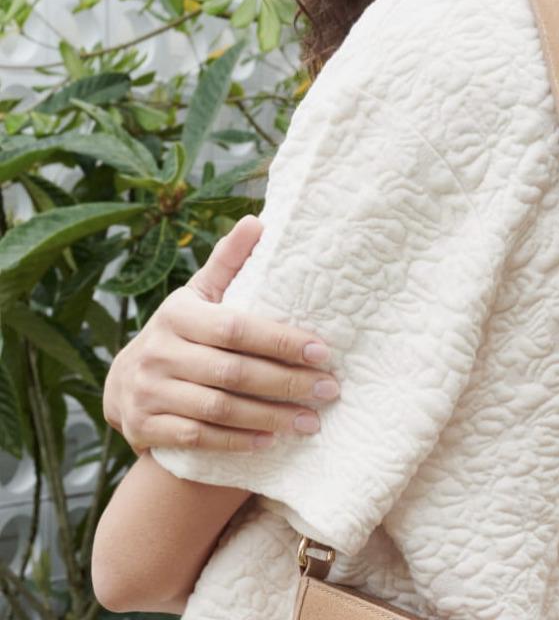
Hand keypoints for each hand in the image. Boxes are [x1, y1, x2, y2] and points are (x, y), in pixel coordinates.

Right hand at [102, 214, 338, 454]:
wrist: (126, 383)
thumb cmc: (183, 331)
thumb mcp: (200, 293)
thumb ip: (229, 261)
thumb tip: (257, 221)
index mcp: (178, 314)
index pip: (236, 328)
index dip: (280, 340)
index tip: (322, 351)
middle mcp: (159, 352)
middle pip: (232, 372)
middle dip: (286, 383)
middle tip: (328, 390)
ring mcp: (150, 392)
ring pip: (219, 409)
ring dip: (270, 417)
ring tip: (311, 420)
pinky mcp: (146, 427)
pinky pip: (198, 438)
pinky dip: (237, 441)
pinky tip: (272, 440)